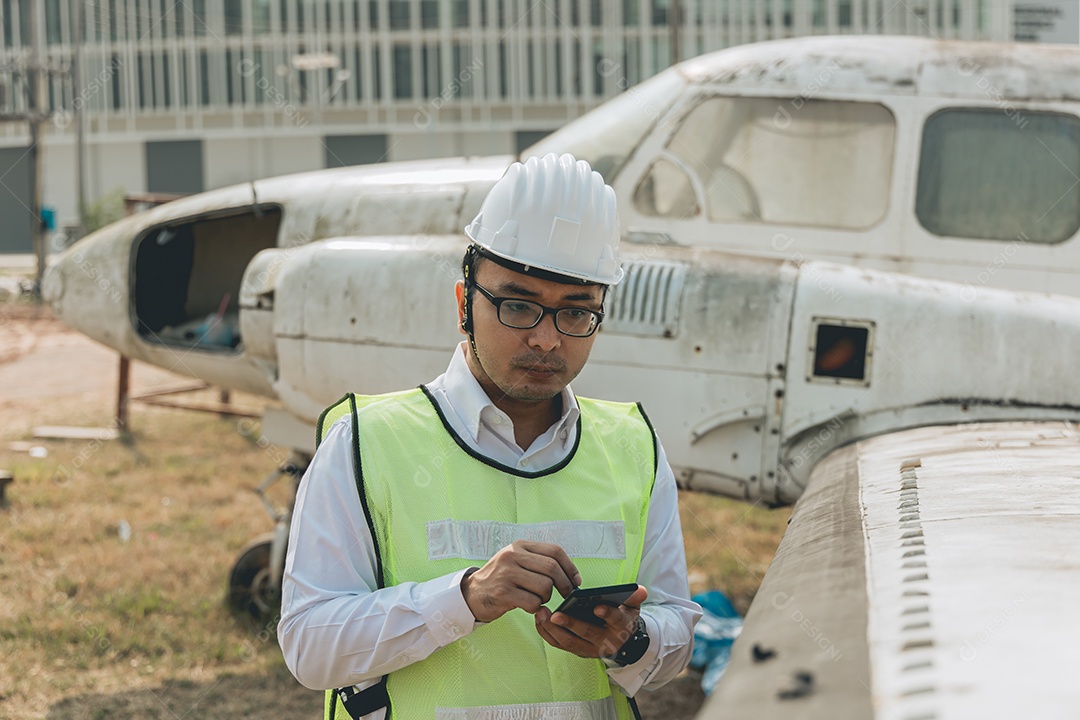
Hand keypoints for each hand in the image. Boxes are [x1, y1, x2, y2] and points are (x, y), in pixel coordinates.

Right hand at [461, 540, 581, 622]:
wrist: (472, 593)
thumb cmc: (501, 579)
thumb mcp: (516, 561)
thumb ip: (539, 561)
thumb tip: (572, 574)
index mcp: (519, 546)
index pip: (554, 551)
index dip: (570, 567)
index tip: (576, 581)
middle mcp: (512, 556)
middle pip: (552, 568)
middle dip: (565, 585)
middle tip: (568, 595)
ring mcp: (506, 574)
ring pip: (544, 586)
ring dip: (547, 597)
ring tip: (538, 599)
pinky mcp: (503, 593)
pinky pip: (533, 602)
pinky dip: (536, 608)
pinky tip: (528, 606)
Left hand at [534, 585, 647, 659]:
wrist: (620, 642)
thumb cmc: (622, 618)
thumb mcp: (632, 607)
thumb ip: (635, 597)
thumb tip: (640, 590)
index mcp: (621, 627)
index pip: (616, 620)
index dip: (607, 614)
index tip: (597, 607)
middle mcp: (605, 641)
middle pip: (587, 633)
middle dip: (571, 624)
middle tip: (556, 614)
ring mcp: (589, 648)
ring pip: (569, 642)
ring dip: (553, 629)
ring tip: (542, 614)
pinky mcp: (576, 650)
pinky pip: (559, 644)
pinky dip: (547, 633)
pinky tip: (539, 619)